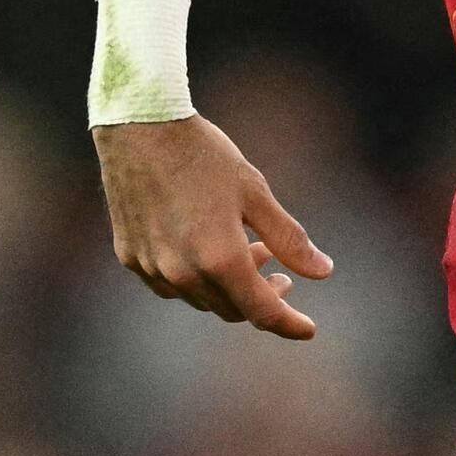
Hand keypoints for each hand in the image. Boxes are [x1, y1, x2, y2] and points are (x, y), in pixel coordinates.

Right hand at [97, 114, 334, 341]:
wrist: (139, 126)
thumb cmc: (203, 154)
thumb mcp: (255, 192)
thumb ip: (289, 238)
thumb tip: (324, 271)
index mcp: (221, 258)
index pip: (262, 312)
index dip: (289, 324)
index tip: (308, 329)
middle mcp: (184, 272)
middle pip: (232, 309)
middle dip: (261, 297)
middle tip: (278, 270)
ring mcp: (153, 267)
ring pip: (201, 299)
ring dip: (229, 286)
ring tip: (246, 248)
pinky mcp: (130, 257)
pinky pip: (170, 285)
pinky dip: (195, 278)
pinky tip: (203, 251)